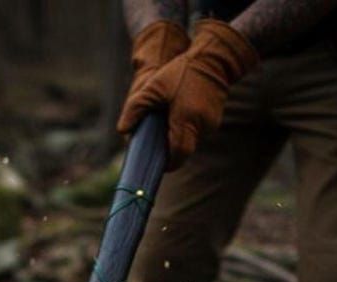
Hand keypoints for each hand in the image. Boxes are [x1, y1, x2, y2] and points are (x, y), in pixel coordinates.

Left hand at [117, 19, 258, 168]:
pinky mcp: (214, 122)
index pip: (178, 153)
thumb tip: (122, 130)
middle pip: (184, 151)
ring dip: (178, 140)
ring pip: (191, 143)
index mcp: (186, 119)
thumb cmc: (181, 71)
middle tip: (157, 150)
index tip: (157, 166)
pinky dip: (187, 130)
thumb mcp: (154, 86)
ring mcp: (210, 125)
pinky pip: (198, 134)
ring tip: (167, 127)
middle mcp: (201, 126)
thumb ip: (136, 107)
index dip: (168, 163)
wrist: (214, 59)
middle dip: (170, 153)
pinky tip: (179, 118)